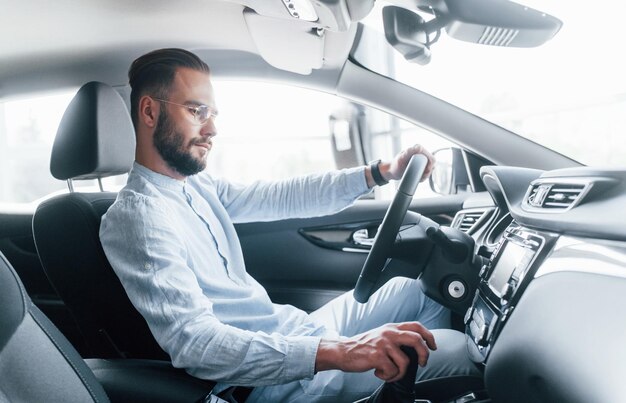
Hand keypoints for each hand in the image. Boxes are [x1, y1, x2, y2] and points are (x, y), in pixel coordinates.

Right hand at [315, 322, 436, 382]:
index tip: (433, 346)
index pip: (416, 326)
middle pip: (417, 339)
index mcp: (391, 327)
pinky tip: (379, 373)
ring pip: (405, 362)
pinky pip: (392, 371)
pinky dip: (388, 377)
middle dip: (424, 354)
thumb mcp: (381, 335)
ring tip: (390, 373)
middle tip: (422, 363)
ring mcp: (383, 344)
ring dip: (399, 373)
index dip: (429, 336)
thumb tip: (415, 347)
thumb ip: (396, 336)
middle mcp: (389, 333)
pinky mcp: (377, 356)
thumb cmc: (362, 346)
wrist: (343, 351)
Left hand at [366, 144, 435, 186]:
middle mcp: (420, 153)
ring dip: (426, 175)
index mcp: (417, 149)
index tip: (425, 172)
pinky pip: (426, 171)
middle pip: (431, 163)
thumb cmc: (395, 165)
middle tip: (421, 177)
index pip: (431, 157)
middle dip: (428, 172)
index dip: (430, 166)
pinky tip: (418, 179)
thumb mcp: (402, 158)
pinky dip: (424, 176)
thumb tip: (419, 147)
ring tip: (418, 178)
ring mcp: (420, 159)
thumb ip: (409, 152)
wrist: (391, 171)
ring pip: (430, 168)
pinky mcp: (420, 165)